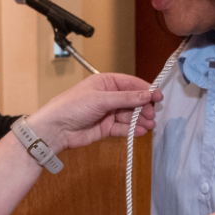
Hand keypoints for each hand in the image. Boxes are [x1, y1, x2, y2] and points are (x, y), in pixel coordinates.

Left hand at [27, 73, 163, 149]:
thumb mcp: (101, 99)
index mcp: (106, 82)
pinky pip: (122, 128)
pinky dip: (131, 130)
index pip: (131, 83)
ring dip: (140, 120)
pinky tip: (139, 132)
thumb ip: (126, 98)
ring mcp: (108, 112)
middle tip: (152, 115)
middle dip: (144, 108)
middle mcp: (108, 96)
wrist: (56, 129)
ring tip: (149, 126)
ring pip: (129, 115)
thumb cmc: (73, 107)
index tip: (158, 97)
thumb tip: (148, 94)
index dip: (146, 90)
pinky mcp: (106, 127)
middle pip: (133, 101)